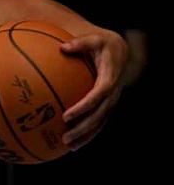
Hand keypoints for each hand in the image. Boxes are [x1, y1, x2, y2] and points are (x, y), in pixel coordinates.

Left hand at [60, 29, 128, 150]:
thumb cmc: (103, 45)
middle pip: (100, 115)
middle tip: (66, 137)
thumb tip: (63, 47)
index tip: (67, 115)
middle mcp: (112, 93)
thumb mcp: (95, 38)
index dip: (84, 106)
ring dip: (86, 136)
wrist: (121, 52)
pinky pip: (98, 121)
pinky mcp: (107, 105)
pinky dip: (88, 133)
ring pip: (100, 123)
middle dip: (84, 128)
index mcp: (109, 77)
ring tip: (68, 146)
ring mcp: (111, 101)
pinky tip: (73, 142)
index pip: (98, 95)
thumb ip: (80, 42)